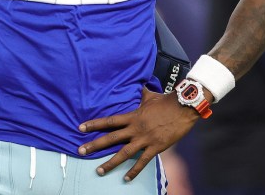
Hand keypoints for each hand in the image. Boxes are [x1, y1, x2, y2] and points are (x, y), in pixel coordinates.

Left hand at [77, 87, 198, 181]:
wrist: (183, 108)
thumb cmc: (166, 101)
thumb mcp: (150, 96)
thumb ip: (142, 94)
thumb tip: (138, 85)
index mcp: (133, 116)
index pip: (110, 121)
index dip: (94, 124)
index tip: (81, 127)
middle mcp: (136, 129)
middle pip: (111, 138)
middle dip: (95, 145)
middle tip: (81, 151)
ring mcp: (145, 139)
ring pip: (124, 153)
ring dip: (110, 163)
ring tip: (99, 171)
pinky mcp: (156, 147)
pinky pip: (143, 162)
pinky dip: (134, 171)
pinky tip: (125, 179)